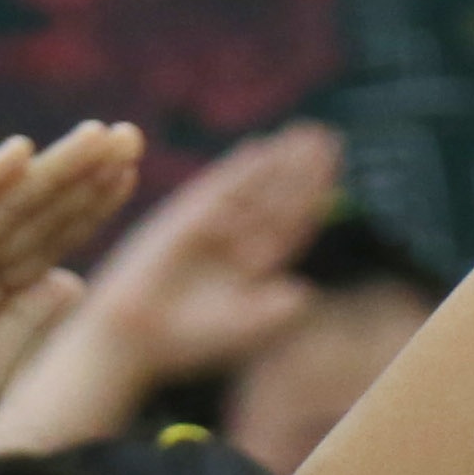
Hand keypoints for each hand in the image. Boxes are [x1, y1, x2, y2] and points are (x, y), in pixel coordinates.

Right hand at [0, 128, 144, 474]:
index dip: (89, 205)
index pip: (48, 239)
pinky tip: (19, 155)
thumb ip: (28, 321)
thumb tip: (74, 278)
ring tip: (95, 137)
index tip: (132, 171)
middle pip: (31, 213)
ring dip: (47, 170)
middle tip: (130, 136)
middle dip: (80, 175)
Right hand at [69, 120, 344, 383]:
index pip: (294, 224)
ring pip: (254, 188)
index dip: (316, 198)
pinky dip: (238, 169)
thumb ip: (275, 312)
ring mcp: (211, 228)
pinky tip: (260, 148)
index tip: (338, 174)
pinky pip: (217, 189)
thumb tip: (307, 292)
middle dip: (303, 170)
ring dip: (279, 161)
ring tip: (304, 132)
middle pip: (279, 199)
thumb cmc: (188, 342)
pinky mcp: (184, 219)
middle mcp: (236, 243)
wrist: (135, 337)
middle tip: (330, 136)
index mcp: (256, 268)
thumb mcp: (242, 328)